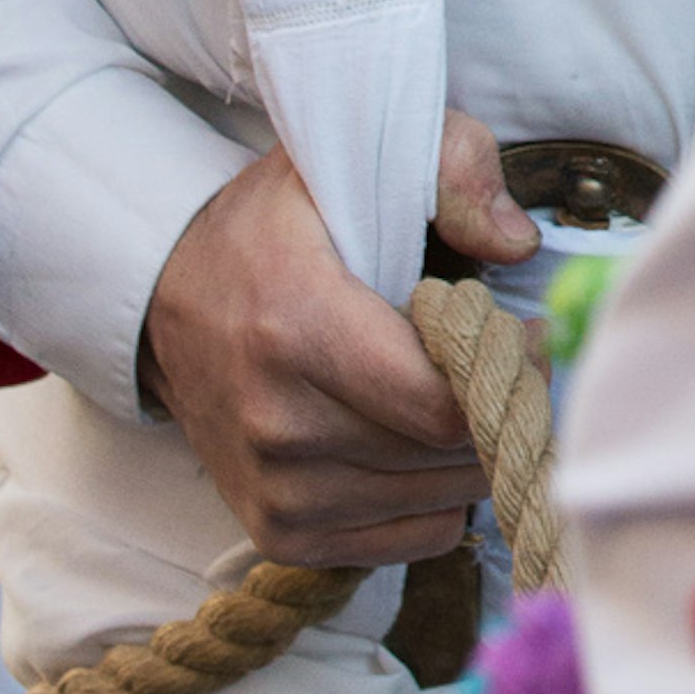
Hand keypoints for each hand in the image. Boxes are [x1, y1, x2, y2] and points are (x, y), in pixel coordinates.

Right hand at [136, 113, 536, 568]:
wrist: (168, 296)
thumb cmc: (276, 227)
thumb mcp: (353, 155)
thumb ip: (452, 168)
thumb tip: (518, 246)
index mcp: (298, 329)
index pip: (441, 404)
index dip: (510, 375)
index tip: (527, 334)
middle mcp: (280, 425)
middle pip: (449, 457)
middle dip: (501, 409)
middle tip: (502, 362)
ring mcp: (277, 490)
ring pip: (441, 502)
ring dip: (471, 453)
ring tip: (453, 393)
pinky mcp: (280, 532)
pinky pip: (413, 538)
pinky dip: (438, 497)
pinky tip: (417, 440)